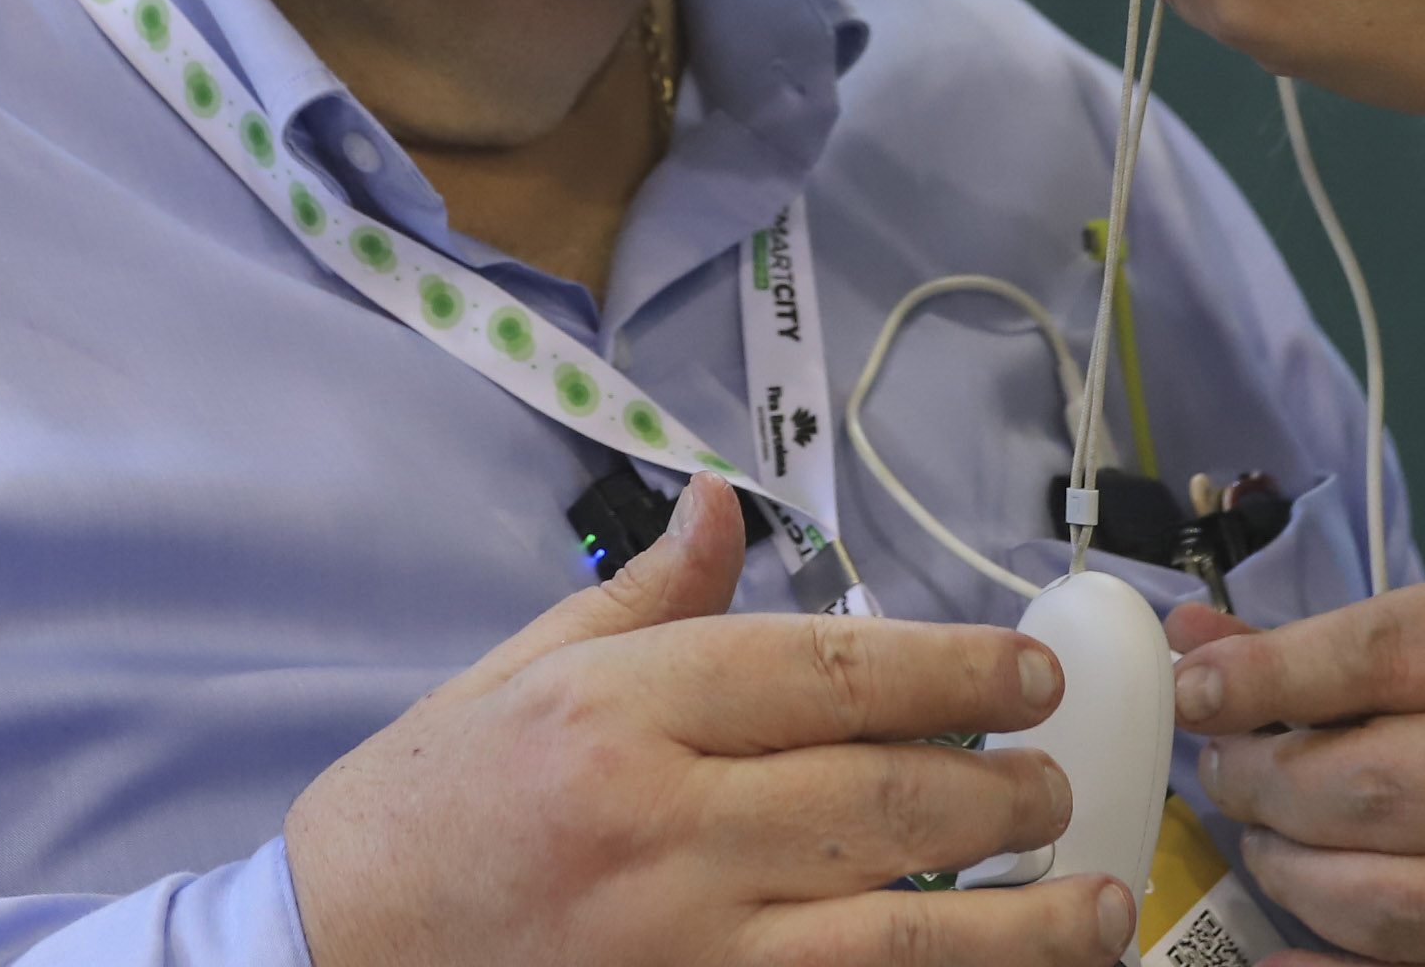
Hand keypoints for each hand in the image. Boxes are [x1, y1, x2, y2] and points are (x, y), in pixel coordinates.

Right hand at [287, 477, 1135, 966]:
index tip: (1032, 673)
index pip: (823, 671)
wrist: (324, 962)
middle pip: (878, 799)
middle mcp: (657, 825)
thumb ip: (643, 600)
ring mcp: (675, 948)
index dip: (950, 667)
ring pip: (890, 932)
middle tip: (1061, 783)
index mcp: (617, 712)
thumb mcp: (512, 676)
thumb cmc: (418, 812)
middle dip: (1001, 791)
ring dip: (1016, 924)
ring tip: (1099, 906)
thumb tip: (724, 503)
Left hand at [1167, 580, 1424, 966]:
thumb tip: (1190, 645)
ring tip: (1267, 840)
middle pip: (1381, 787)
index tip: (1195, 692)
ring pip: (1395, 902)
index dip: (1271, 676)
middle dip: (1269, 784)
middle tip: (1229, 774)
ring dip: (1295, 875)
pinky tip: (1279, 951)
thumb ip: (1313, 643)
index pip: (1384, 655)